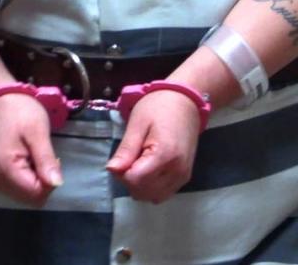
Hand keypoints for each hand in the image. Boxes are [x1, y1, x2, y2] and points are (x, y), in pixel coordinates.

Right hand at [0, 93, 62, 206]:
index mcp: (5, 170)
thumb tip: (57, 184)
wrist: (1, 104)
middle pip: (31, 198)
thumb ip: (45, 159)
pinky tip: (29, 160)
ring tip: (35, 155)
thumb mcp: (38, 132)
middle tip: (43, 154)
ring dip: (37, 180)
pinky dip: (29, 178)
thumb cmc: (21, 113)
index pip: (36, 194)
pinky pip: (20, 189)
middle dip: (44, 181)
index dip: (49, 180)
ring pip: (27, 196)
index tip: (51, 158)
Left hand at [106, 89, 201, 203]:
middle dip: (130, 180)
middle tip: (130, 157)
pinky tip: (150, 168)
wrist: (186, 101)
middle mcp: (177, 171)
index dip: (122, 173)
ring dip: (141, 185)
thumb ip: (126, 150)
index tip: (124, 156)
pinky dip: (152, 187)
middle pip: (143, 192)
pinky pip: (163, 193)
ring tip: (140, 161)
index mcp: (165, 155)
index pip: (135, 181)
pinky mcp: (185, 177)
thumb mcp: (138, 123)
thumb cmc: (159, 107)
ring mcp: (183, 176)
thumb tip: (111, 170)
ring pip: (153, 197)